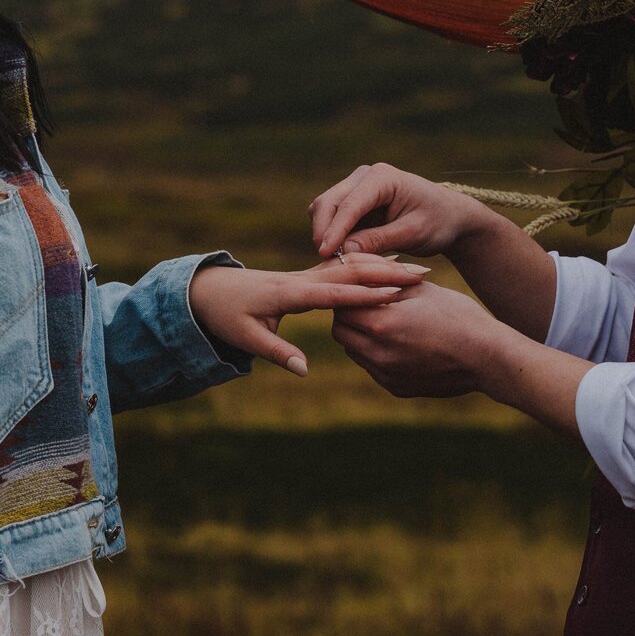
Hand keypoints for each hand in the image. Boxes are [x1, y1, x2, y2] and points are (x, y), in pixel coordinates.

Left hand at [189, 253, 430, 376]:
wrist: (212, 289)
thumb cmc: (228, 314)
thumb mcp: (247, 337)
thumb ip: (277, 352)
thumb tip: (303, 369)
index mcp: (291, 293)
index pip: (335, 291)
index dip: (366, 292)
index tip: (397, 291)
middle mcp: (304, 278)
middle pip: (352, 272)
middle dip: (387, 271)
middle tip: (422, 273)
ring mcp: (309, 274)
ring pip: (353, 267)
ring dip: (385, 267)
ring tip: (420, 269)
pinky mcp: (311, 276)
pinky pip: (346, 268)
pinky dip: (371, 266)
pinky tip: (394, 266)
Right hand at [309, 163, 493, 259]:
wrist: (449, 217)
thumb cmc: (438, 222)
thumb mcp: (413, 233)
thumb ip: (379, 240)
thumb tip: (345, 251)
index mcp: (382, 178)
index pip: (350, 204)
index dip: (334, 229)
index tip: (324, 253)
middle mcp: (364, 177)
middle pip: (328, 202)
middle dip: (323, 231)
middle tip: (325, 262)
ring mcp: (356, 188)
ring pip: (325, 210)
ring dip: (325, 234)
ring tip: (334, 262)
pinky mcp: (354, 203)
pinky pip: (333, 219)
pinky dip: (332, 236)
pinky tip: (339, 257)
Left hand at [331, 282, 501, 397]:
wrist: (487, 356)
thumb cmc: (457, 315)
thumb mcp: (420, 288)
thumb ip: (383, 282)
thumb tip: (357, 273)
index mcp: (382, 324)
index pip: (342, 306)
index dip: (347, 293)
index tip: (357, 285)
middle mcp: (378, 354)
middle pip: (341, 332)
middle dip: (348, 315)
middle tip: (364, 301)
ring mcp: (386, 375)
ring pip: (355, 352)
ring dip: (360, 335)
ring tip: (381, 319)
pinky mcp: (396, 387)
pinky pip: (372, 368)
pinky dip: (375, 353)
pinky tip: (396, 341)